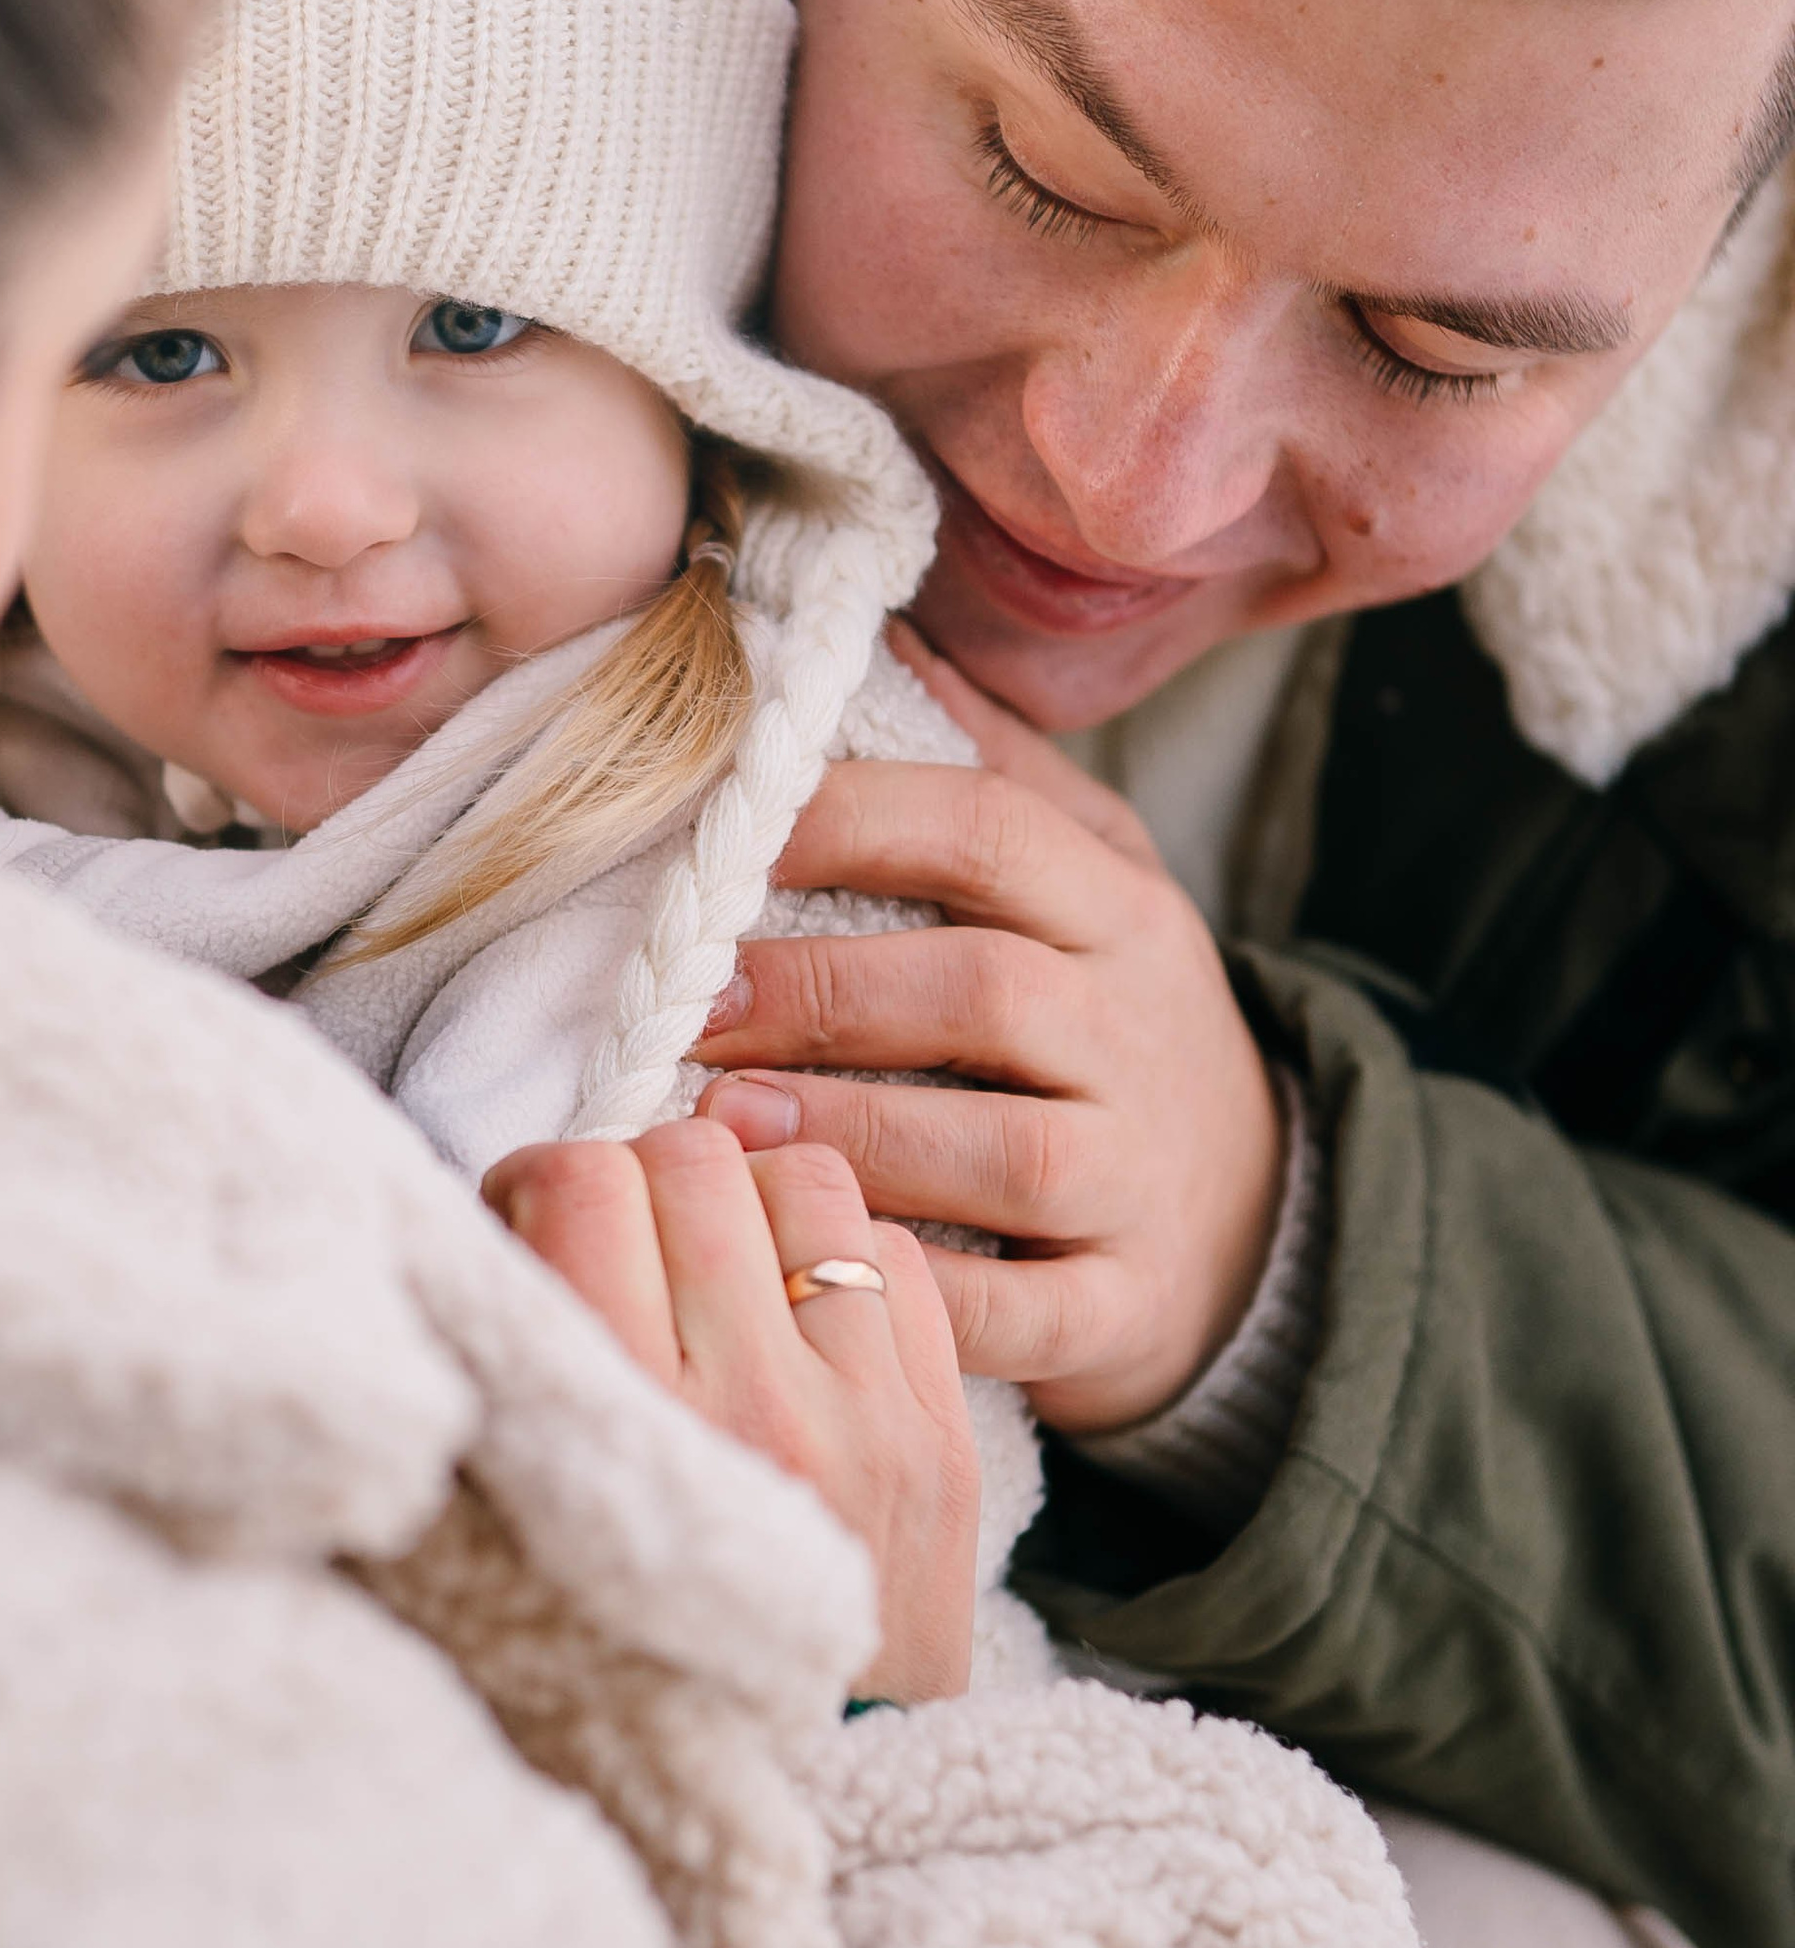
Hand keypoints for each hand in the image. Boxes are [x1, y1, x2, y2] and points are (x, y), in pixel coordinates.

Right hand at [483, 1117, 978, 1701]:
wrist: (791, 1787)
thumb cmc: (619, 1651)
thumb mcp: (510, 1525)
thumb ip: (501, 1365)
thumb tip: (487, 1210)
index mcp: (628, 1429)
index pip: (583, 1183)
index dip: (548, 1180)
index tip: (541, 1225)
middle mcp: (755, 1411)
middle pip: (692, 1161)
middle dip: (646, 1180)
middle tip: (631, 1242)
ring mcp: (868, 1418)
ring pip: (808, 1179)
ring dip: (753, 1199)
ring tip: (726, 1264)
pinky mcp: (944, 1434)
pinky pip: (899, 1251)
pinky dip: (842, 1257)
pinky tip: (803, 1316)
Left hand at [694, 628, 1284, 1435]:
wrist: (1255, 1228)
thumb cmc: (1113, 1031)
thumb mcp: (1091, 881)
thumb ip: (992, 769)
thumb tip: (873, 634)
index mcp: (1117, 910)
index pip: (988, 833)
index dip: (849, 822)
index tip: (724, 836)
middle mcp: (1138, 1035)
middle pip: (986, 990)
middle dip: (824, 990)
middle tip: (692, 1001)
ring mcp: (1138, 1179)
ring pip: (1005, 1153)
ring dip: (853, 1135)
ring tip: (724, 1125)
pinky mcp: (1123, 1310)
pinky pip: (1022, 1314)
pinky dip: (917, 1302)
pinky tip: (810, 1272)